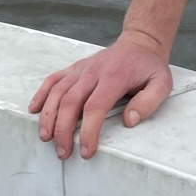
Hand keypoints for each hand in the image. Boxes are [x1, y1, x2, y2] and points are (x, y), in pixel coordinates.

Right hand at [28, 32, 173, 159]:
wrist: (139, 43)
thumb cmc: (149, 67)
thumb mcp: (161, 84)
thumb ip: (148, 102)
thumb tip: (129, 120)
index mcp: (114, 78)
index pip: (95, 107)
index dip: (88, 131)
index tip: (86, 150)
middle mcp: (93, 72)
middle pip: (70, 102)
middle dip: (63, 130)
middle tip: (63, 152)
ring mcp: (81, 69)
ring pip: (57, 92)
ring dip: (48, 116)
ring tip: (46, 138)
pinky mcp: (74, 68)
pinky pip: (53, 80)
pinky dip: (41, 94)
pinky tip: (34, 110)